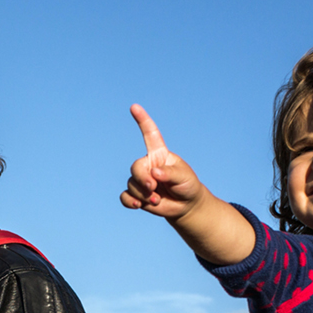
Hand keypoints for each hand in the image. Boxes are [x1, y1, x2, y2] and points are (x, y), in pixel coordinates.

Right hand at [119, 104, 203, 218]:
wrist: (185, 205)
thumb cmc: (187, 186)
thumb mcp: (184, 177)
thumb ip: (170, 174)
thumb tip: (154, 173)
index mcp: (159, 154)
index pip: (150, 134)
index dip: (142, 120)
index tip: (134, 107)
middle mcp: (148, 165)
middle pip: (135, 167)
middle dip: (142, 179)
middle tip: (153, 189)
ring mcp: (141, 180)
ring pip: (131, 184)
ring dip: (143, 195)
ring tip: (156, 200)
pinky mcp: (137, 195)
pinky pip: (125, 197)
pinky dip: (130, 201)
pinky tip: (138, 205)